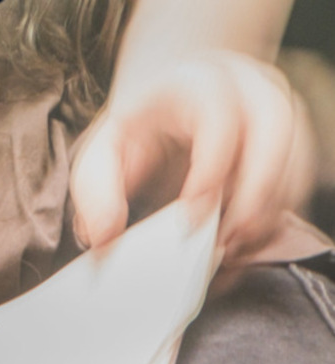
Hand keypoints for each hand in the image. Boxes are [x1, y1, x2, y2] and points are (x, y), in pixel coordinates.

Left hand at [71, 50, 314, 262]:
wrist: (173, 98)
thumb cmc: (137, 128)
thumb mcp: (102, 152)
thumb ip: (96, 193)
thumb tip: (106, 239)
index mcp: (198, 83)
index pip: (220, 115)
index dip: (211, 169)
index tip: (190, 218)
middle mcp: (249, 89)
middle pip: (276, 129)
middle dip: (256, 193)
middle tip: (224, 242)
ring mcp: (277, 111)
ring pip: (295, 158)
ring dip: (267, 211)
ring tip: (230, 249)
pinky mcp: (292, 140)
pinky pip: (297, 181)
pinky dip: (274, 216)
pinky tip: (240, 243)